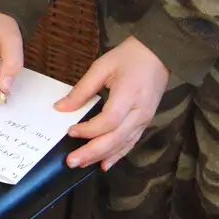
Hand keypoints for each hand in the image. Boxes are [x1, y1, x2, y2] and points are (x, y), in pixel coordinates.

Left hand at [57, 35, 167, 170]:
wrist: (157, 54)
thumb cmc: (129, 57)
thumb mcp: (102, 67)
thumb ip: (82, 90)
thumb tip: (61, 107)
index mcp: (129, 94)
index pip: (108, 120)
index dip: (89, 129)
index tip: (70, 131)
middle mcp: (140, 111)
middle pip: (115, 138)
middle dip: (92, 152)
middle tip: (71, 161)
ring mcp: (145, 119)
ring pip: (123, 144)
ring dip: (101, 156)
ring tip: (82, 164)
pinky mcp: (145, 122)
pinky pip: (130, 142)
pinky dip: (117, 155)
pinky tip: (104, 164)